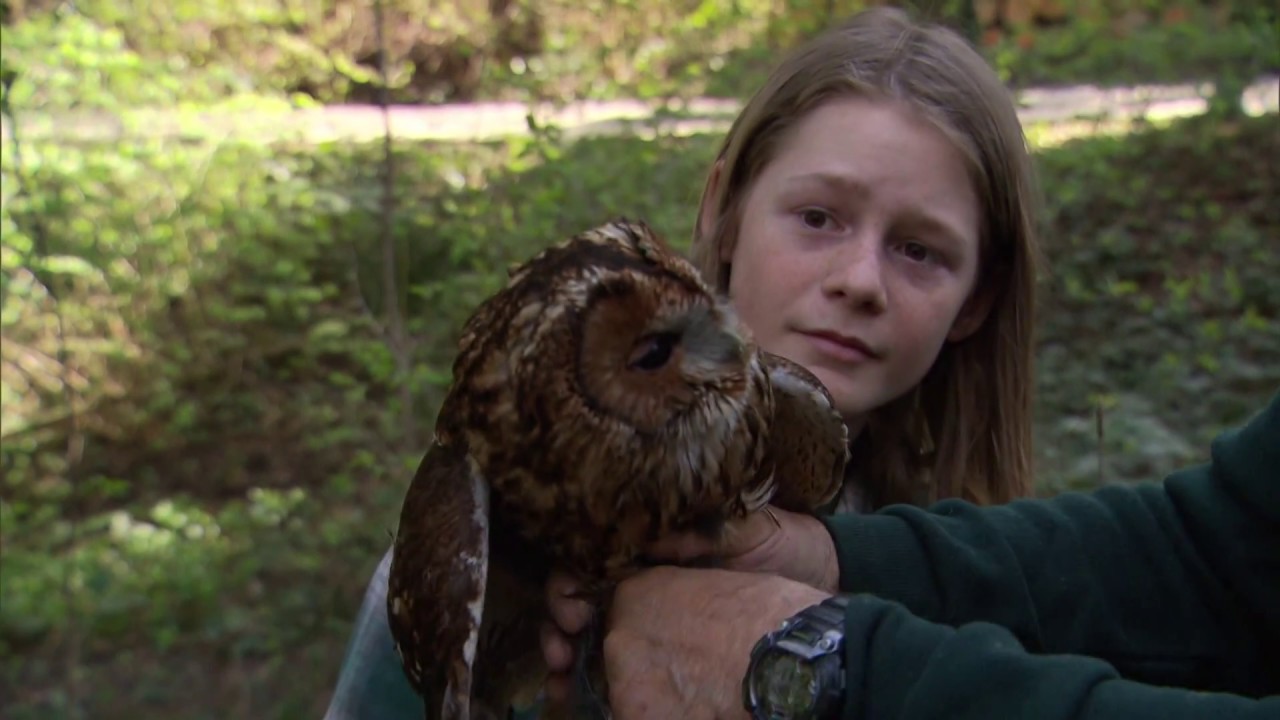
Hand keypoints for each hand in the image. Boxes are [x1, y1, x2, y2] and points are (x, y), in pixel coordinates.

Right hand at [540, 506, 839, 703]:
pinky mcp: (672, 648)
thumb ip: (693, 533)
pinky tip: (577, 700)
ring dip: (568, 659)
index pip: (591, 563)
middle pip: (581, 603)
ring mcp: (657, 615)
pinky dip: (598, 684)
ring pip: (595, 638)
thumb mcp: (739, 527)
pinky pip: (628, 666)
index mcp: (652, 548)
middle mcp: (646, 580)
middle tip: (559, 655)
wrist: (824, 574)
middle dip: (558, 630)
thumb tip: (648, 544)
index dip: (568, 589)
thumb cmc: (781, 542)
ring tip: (560, 684)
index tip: (574, 614)